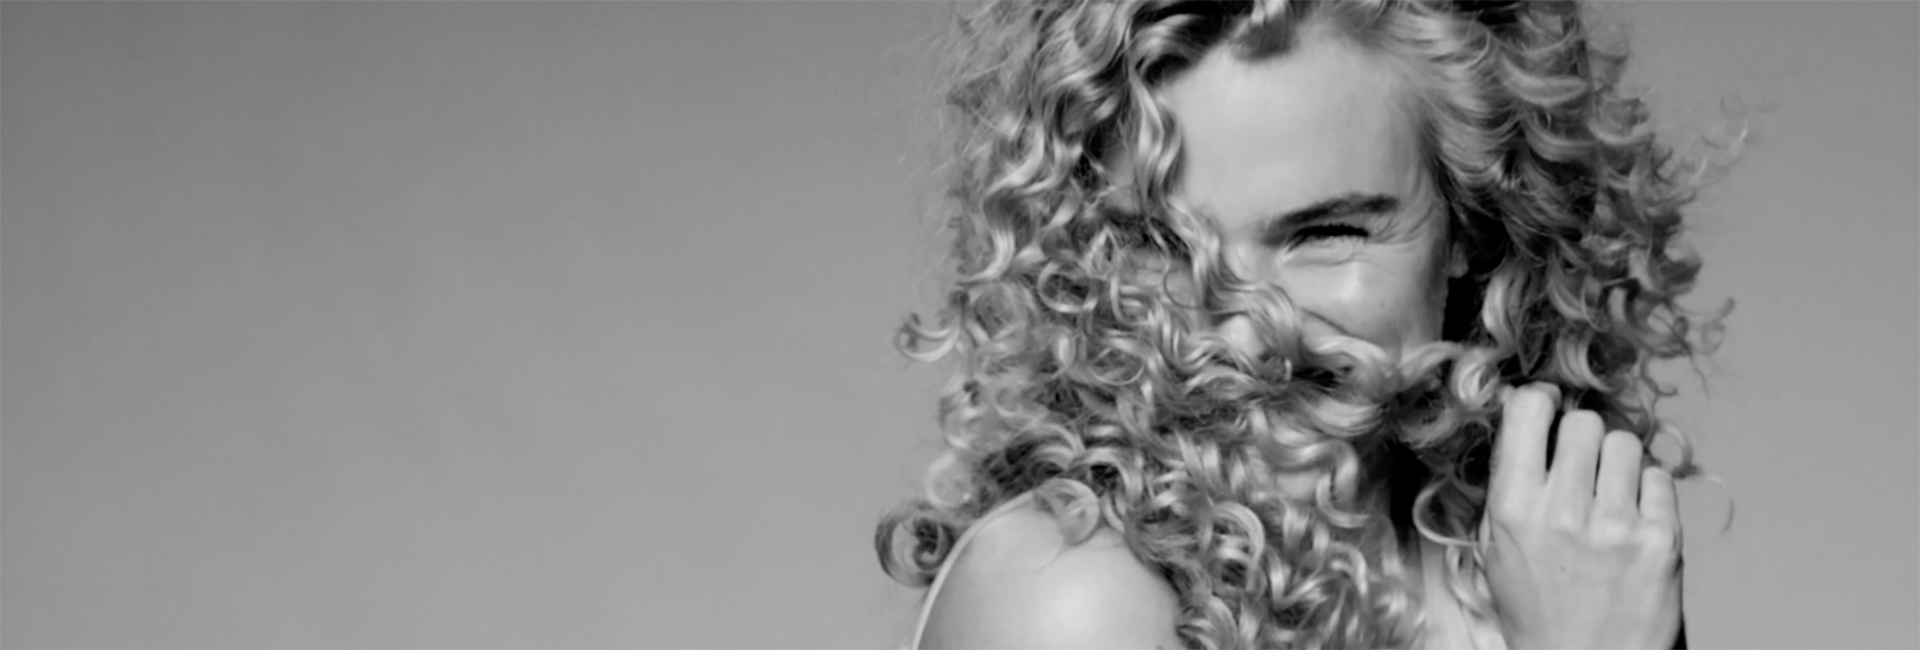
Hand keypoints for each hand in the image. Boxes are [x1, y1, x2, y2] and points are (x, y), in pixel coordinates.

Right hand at [1480, 383, 1683, 649]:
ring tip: (1610, 492)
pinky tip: (1634, 517)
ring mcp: (1616, 526)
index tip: (1548, 407)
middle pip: (1584, 422)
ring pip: (1625, 444)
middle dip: (1582, 435)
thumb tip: (1524, 420)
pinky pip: (1660, 478)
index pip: (1529, 411)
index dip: (1541, 400)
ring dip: (1617, 460)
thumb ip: (1508, 484)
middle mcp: (1563, 512)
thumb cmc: (1538, 612)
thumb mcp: (1497, 549)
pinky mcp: (1662, 541)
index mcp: (1514, 510)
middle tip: (1582, 460)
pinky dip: (1648, 491)